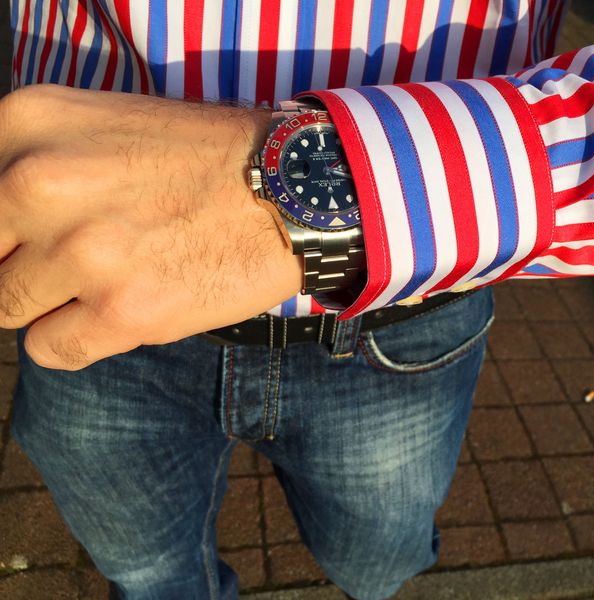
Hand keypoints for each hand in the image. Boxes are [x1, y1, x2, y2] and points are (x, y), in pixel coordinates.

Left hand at [0, 84, 302, 369]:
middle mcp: (41, 183)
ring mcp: (82, 252)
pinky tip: (121, 312)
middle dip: (22, 264)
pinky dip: (79, 339)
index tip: (35, 238)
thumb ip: (33, 161)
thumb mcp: (101, 125)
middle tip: (77, 258)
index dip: (7, 228)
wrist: (289, 191)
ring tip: (106, 282)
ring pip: (7, 308)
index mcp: (30, 122)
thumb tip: (2, 228)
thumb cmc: (204, 159)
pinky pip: (50, 351)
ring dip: (52, 303)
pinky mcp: (123, 312)